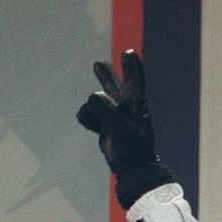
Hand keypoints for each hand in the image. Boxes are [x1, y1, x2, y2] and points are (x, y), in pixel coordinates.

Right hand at [77, 49, 158, 175]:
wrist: (131, 168)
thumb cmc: (132, 146)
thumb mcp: (119, 126)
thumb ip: (105, 110)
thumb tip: (91, 98)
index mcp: (136, 104)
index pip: (135, 80)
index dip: (131, 66)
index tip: (127, 52)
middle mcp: (126, 108)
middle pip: (114, 87)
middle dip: (106, 76)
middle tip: (97, 64)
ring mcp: (115, 118)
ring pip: (98, 103)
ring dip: (90, 108)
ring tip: (89, 116)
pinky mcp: (106, 128)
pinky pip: (90, 117)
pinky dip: (86, 119)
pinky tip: (86, 122)